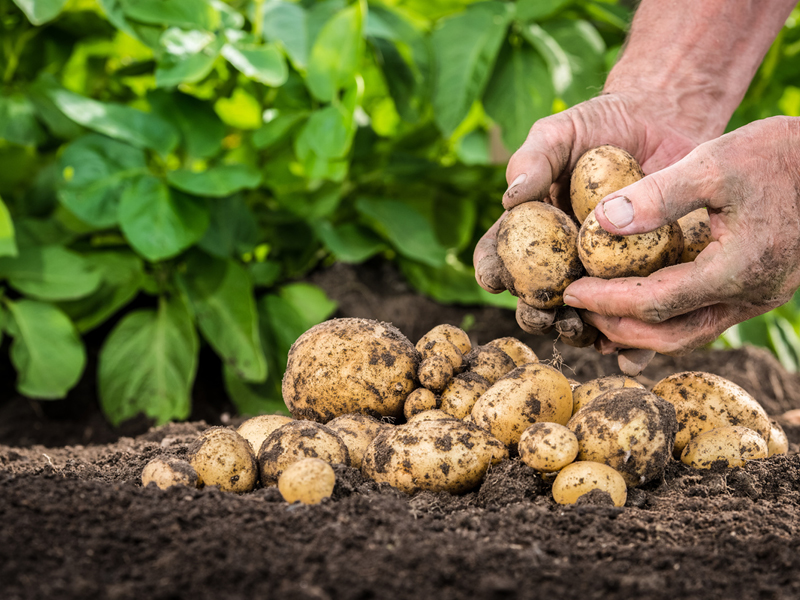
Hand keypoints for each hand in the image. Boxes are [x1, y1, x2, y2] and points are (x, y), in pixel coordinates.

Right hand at [474, 92, 701, 372]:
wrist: (663, 121)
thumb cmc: (599, 124)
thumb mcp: (559, 132)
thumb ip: (532, 160)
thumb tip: (509, 198)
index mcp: (533, 230)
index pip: (501, 255)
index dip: (492, 270)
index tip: (494, 279)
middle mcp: (563, 258)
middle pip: (538, 297)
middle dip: (534, 314)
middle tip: (540, 314)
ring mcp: (604, 273)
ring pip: (583, 315)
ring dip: (576, 331)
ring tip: (580, 330)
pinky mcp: (646, 278)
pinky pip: (635, 316)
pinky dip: (630, 342)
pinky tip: (627, 351)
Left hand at [563, 116, 799, 354]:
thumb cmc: (778, 154)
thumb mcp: (714, 162)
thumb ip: (658, 195)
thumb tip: (600, 222)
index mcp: (737, 270)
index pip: (655, 303)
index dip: (607, 301)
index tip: (570, 292)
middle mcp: (749, 296)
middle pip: (669, 335)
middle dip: (617, 327)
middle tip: (578, 310)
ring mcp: (756, 298)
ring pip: (688, 334)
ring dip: (640, 331)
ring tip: (599, 315)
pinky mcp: (756, 290)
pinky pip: (702, 318)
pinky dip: (665, 319)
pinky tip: (636, 303)